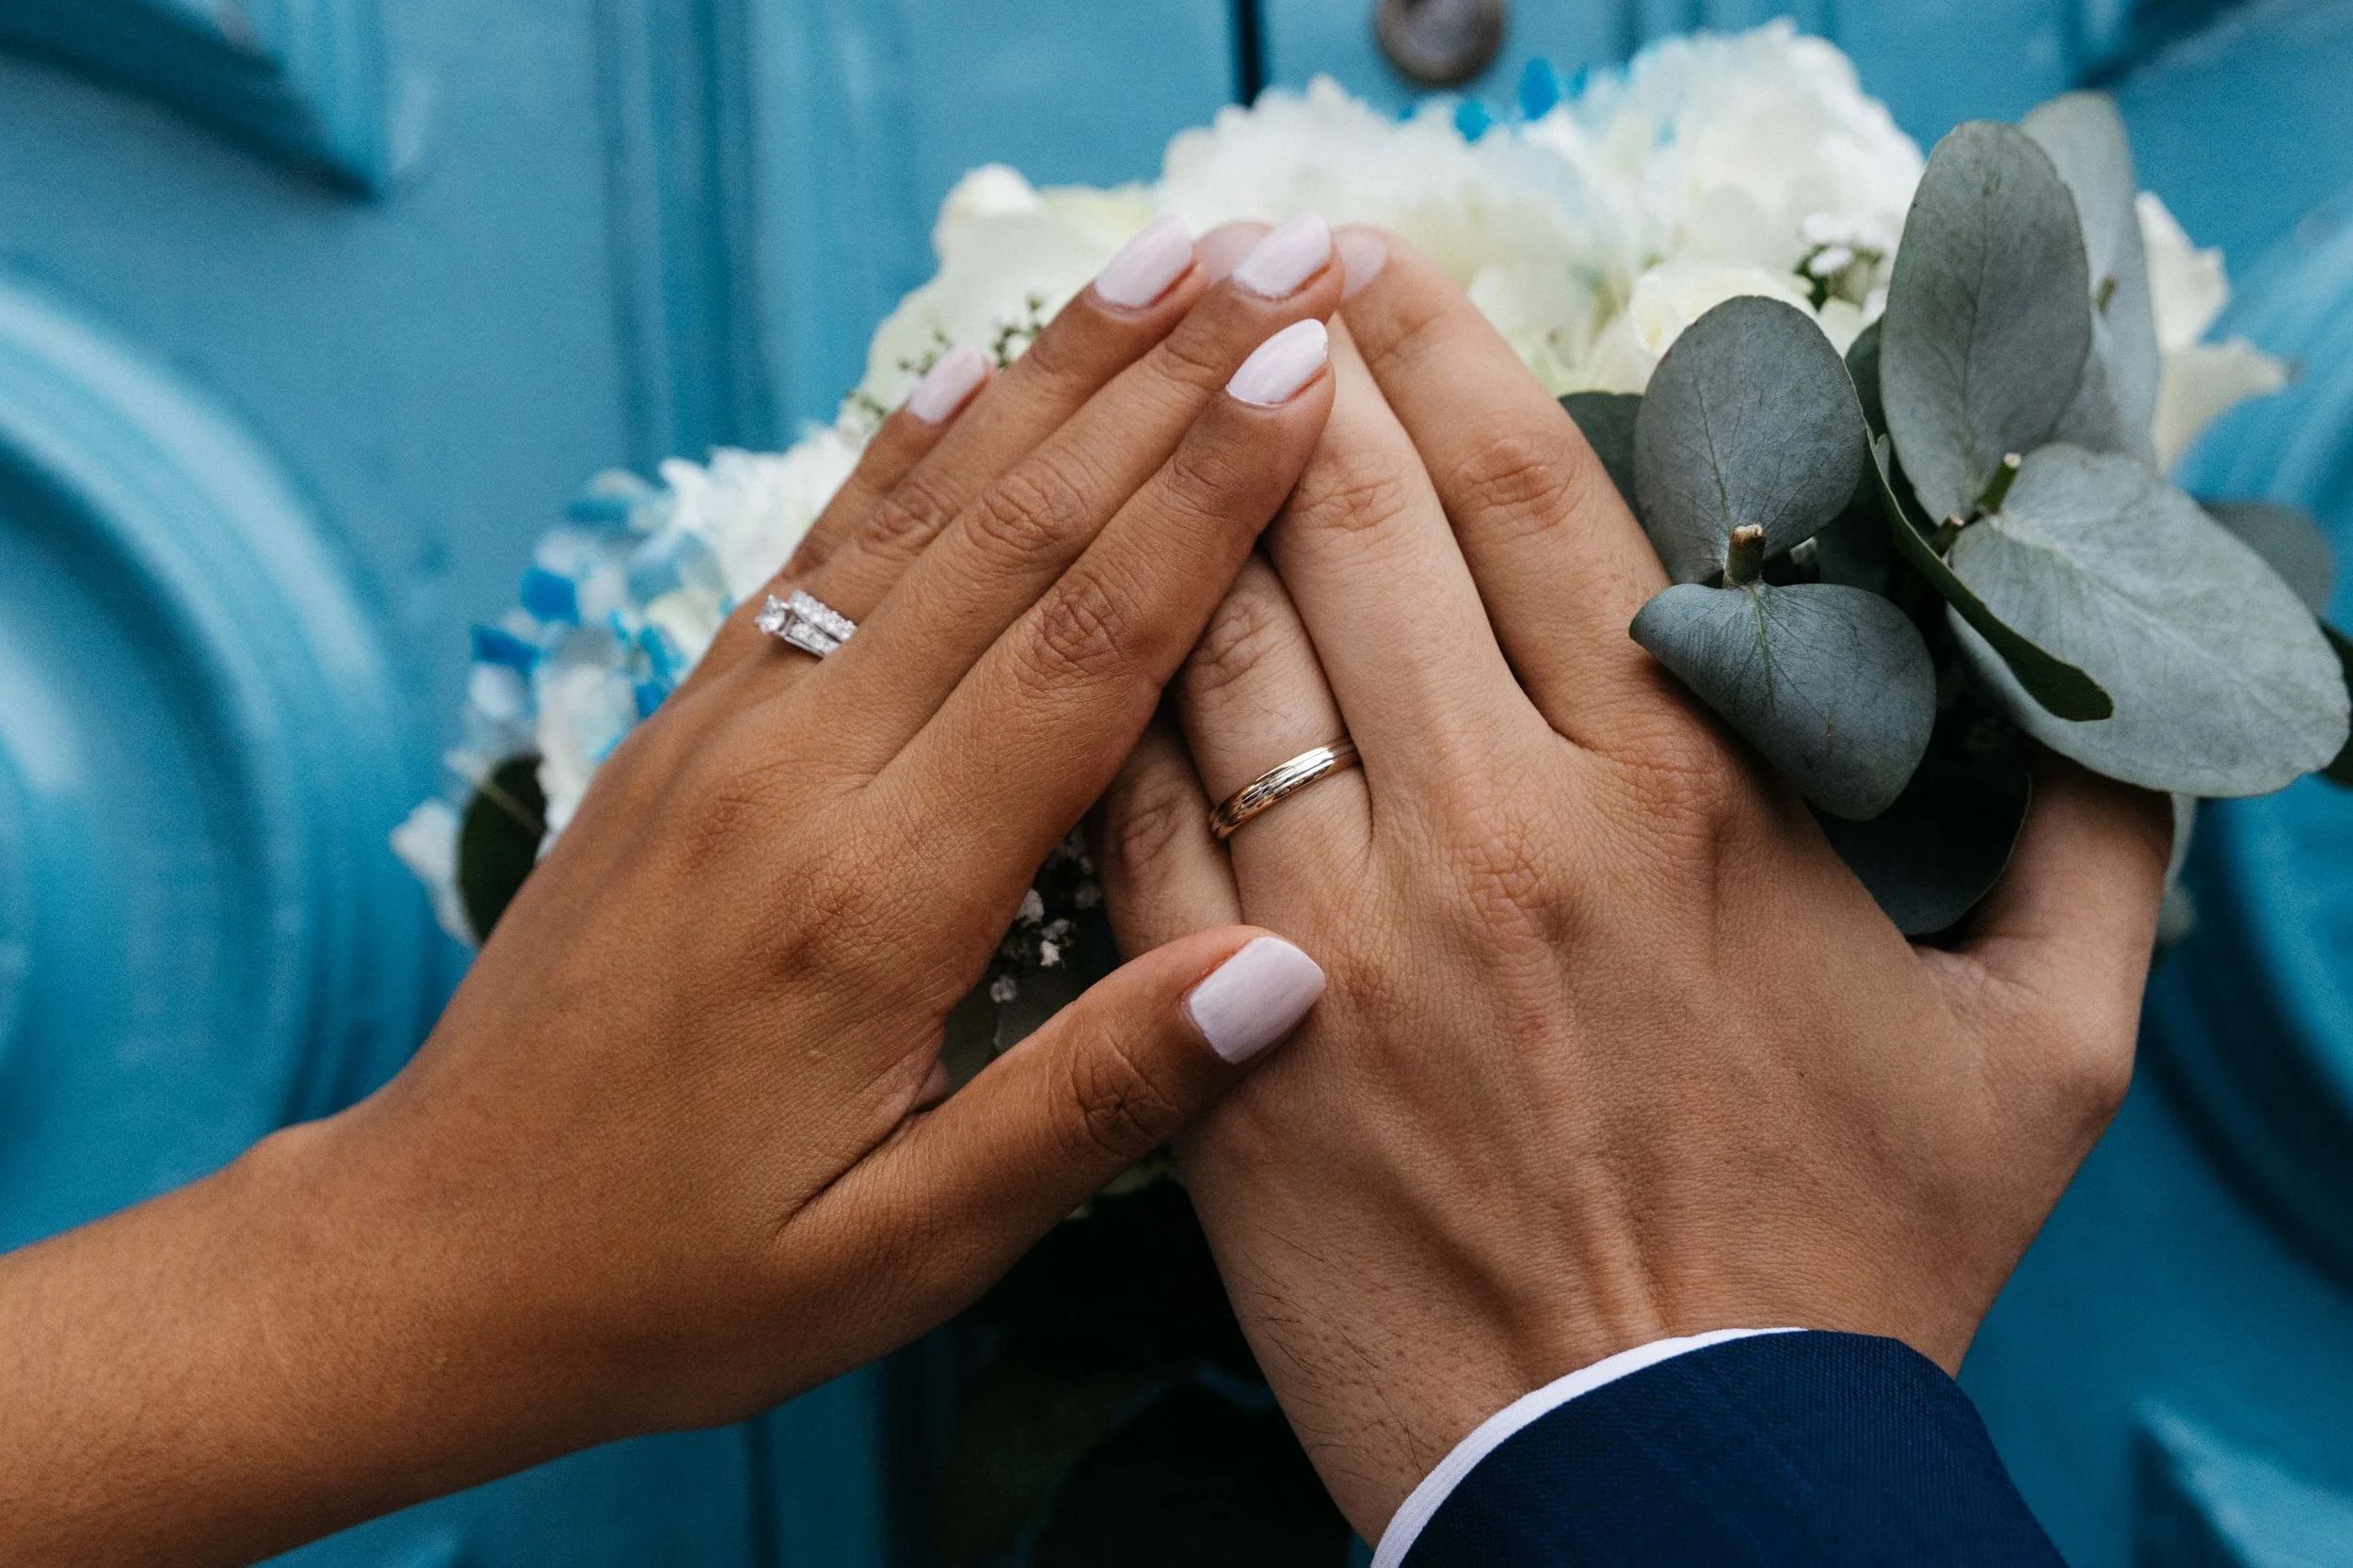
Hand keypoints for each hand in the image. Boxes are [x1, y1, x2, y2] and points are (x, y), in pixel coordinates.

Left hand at [0, 216, 1344, 1565]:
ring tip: (1161, 266)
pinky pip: (812, 557)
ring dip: (1049, 381)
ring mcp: (724, 733)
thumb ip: (1086, 1104)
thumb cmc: (680, 1277)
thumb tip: (1287, 969)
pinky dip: (902, 453)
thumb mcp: (898, 1253)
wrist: (431, 1257)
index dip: (1205, 503)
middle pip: (1014, 541)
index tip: (1307, 375)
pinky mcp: (681, 730)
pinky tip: (970, 378)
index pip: (1077, 654)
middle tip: (1280, 263)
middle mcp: (797, 776)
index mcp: (875, 901)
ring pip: (916, 518)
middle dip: (1160, 388)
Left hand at [1097, 234, 2172, 1539]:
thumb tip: (2131, 720)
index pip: (1529, 491)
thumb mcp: (2041, 1060)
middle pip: (1352, 524)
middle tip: (1227, 270)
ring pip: (1218, 645)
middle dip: (1277, 369)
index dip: (1433, 345)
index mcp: (1686, 793)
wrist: (1664, 1486)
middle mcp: (1502, 826)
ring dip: (1164, 496)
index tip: (1366, 260)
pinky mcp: (1225, 1040)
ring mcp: (1344, 930)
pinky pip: (1135, 819)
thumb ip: (2090, 853)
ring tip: (1126, 389)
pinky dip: (1097, 703)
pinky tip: (1064, 616)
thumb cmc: (1848, 1279)